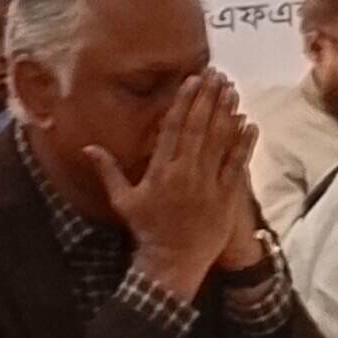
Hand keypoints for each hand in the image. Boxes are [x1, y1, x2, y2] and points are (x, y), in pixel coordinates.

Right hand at [96, 72, 249, 298]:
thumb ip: (108, 171)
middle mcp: (185, 173)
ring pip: (220, 142)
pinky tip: (250, 124)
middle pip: (200, 128)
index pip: (174, 128)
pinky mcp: (226, 197)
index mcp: (161, 170)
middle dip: (209, 99)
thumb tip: (88, 147)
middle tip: (217, 75)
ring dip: (227, 114)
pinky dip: (244, 144)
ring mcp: (208, 185)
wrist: (172, 262)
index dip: (185, 102)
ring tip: (232, 90)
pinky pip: (237, 166)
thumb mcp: (123, 200)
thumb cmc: (147, 230)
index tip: (193, 79)